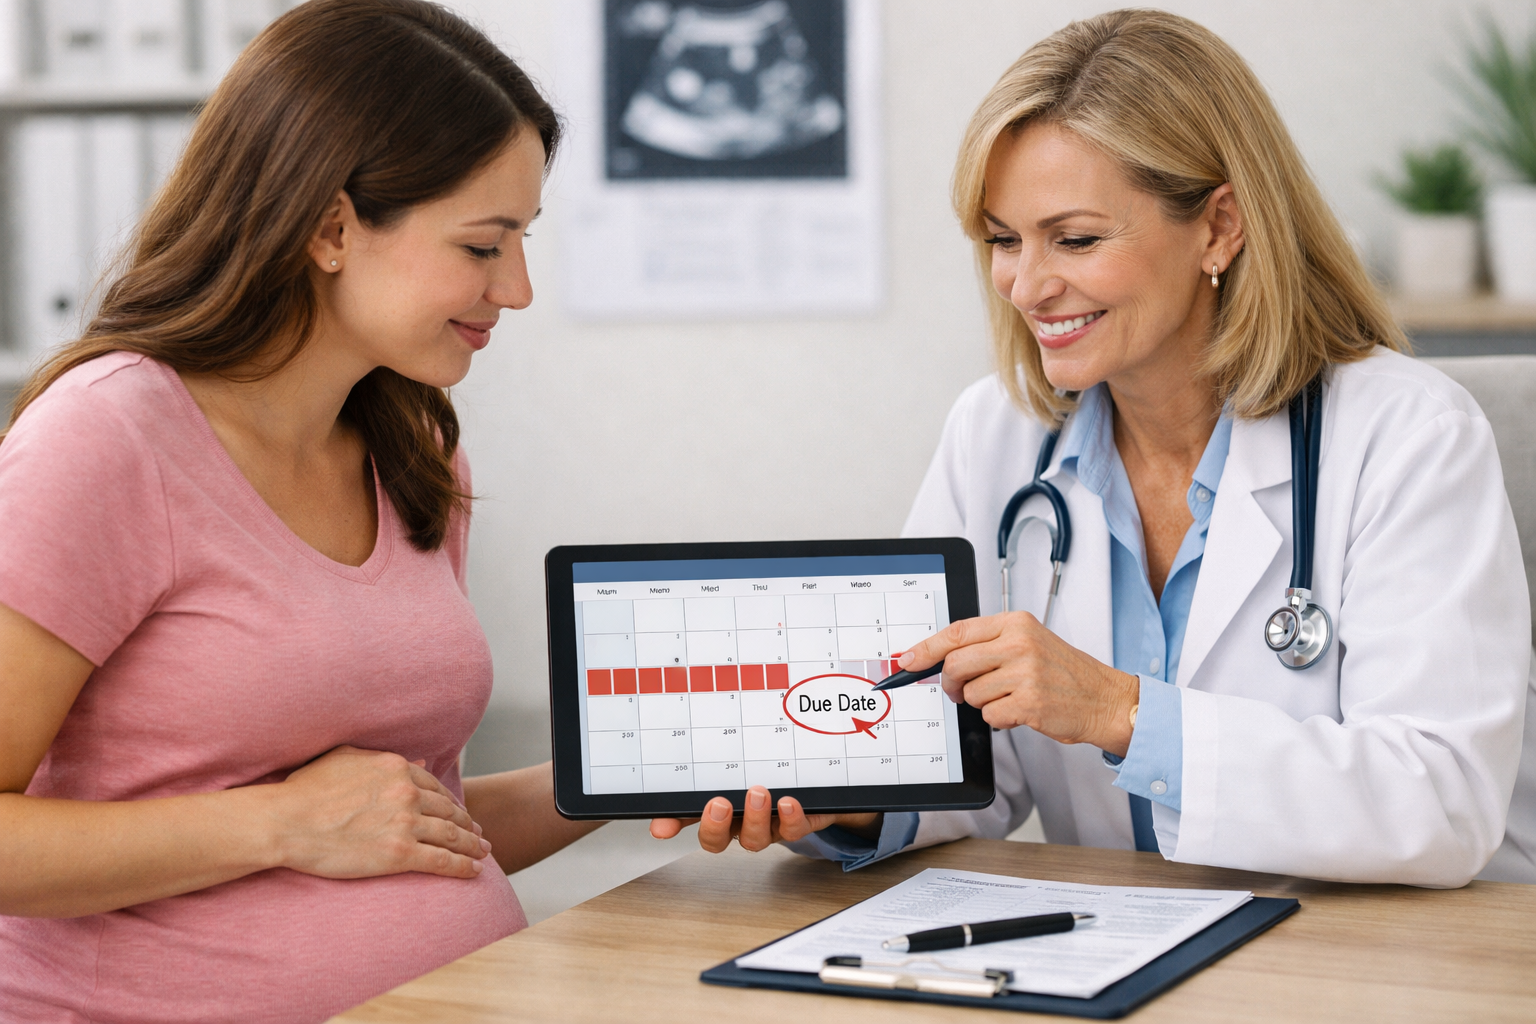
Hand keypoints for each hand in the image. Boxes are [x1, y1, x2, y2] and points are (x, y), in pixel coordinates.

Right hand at [268, 745, 490, 879]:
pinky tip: (474, 872)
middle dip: (468, 824)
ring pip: (452, 836)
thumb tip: (417, 762)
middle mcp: (407, 793)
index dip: (451, 802)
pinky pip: (442, 861)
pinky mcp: (400, 854)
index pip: (435, 787)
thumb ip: (380, 759)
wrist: (285, 821)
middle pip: (449, 811)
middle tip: (479, 835)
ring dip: (472, 846)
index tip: (459, 812)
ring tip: (483, 853)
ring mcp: (406, 824)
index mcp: (396, 768)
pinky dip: (463, 867)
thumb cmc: (304, 790)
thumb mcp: (345, 758)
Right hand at [650, 785, 880, 852]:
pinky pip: (795, 829)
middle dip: (715, 827)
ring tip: (759, 793)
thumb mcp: (741, 763)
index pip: (689, 817)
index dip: (674, 825)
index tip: (661, 827)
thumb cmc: (774, 768)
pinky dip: (792, 818)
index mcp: (723, 808)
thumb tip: (685, 749)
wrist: (822, 777)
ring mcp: (771, 825)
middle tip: (719, 805)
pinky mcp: (802, 821)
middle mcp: (743, 822)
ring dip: (755, 818)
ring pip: (756, 839)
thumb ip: (715, 764)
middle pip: (719, 841)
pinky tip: (789, 801)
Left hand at [901, 613, 1140, 754]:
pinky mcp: (1029, 702)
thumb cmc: (1064, 674)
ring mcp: (1024, 672)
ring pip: (972, 693)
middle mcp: (1019, 643)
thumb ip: (988, 645)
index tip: (907, 661)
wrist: (1104, 699)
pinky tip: (1021, 711)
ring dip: (982, 703)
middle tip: (959, 691)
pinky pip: (989, 715)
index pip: (956, 632)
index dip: (925, 648)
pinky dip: (999, 719)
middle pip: (956, 664)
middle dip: (950, 683)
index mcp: (1015, 623)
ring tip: (1009, 697)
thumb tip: (938, 657)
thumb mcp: (1028, 642)